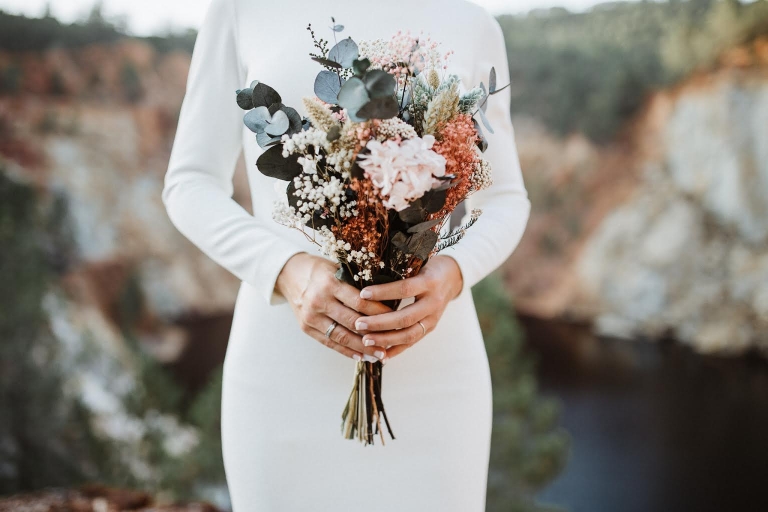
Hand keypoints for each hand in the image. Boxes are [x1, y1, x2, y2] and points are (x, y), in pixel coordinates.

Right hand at [276, 253, 392, 361]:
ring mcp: (311, 317)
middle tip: (392, 342)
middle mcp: (319, 301)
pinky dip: (347, 351)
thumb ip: (357, 282)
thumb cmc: (320, 270)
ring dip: (363, 349)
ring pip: (342, 337)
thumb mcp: (338, 268)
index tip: (395, 318)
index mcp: (330, 283)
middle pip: (352, 322)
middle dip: (374, 334)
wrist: (288, 274)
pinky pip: (330, 343)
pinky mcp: (306, 328)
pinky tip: (361, 356)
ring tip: (380, 356)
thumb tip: (388, 297)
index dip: (379, 313)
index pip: (359, 302)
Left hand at [352, 255, 463, 359]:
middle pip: (405, 318)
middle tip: (358, 324)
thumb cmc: (427, 267)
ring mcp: (433, 318)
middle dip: (380, 323)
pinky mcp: (431, 328)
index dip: (383, 292)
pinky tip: (380, 355)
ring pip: (409, 334)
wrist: (453, 277)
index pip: (404, 289)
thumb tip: (368, 277)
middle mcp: (433, 303)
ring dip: (385, 340)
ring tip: (365, 341)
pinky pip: (412, 342)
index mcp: (429, 283)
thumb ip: (399, 272)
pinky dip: (396, 350)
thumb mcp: (417, 263)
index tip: (362, 294)